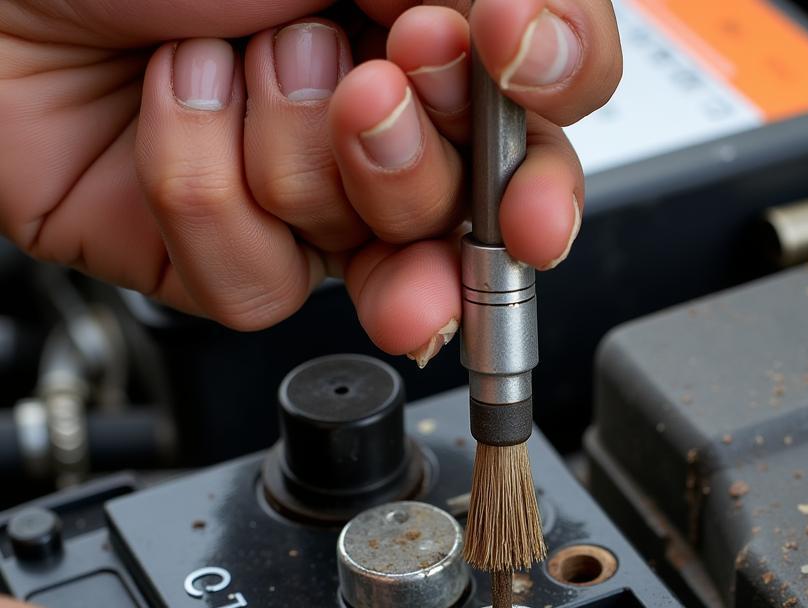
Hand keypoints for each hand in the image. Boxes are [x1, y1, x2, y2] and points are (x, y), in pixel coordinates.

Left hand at [0, 1, 620, 364]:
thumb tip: (546, 42)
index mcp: (421, 36)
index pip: (544, 111)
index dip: (547, 121)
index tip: (517, 66)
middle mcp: (374, 125)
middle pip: (471, 214)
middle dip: (417, 160)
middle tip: (369, 94)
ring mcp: (304, 201)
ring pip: (373, 259)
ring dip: (296, 154)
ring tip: (236, 68)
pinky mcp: (226, 261)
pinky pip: (265, 285)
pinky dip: (208, 192)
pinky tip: (174, 107)